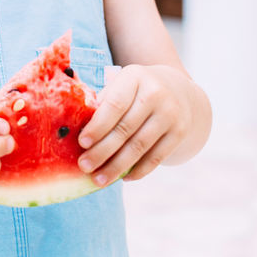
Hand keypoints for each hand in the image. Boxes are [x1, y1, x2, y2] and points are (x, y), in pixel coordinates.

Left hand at [76, 65, 189, 185]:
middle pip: (125, 128)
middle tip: (84, 166)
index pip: (115, 104)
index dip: (98, 125)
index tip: (82, 143)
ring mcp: (170, 113)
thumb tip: (77, 131)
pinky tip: (123, 178)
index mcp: (135, 77)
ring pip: (139, 146)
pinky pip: (156, 157)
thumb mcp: (121, 85)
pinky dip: (138, 170)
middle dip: (102, 151)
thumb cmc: (136, 91)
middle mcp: (156, 93)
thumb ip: (102, 103)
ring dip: (117, 167)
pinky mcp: (180, 132)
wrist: (178, 90)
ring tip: (99, 180)